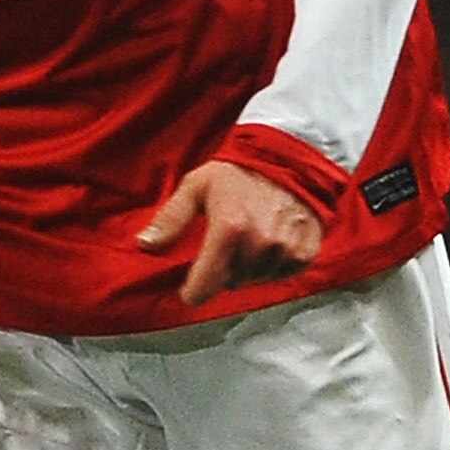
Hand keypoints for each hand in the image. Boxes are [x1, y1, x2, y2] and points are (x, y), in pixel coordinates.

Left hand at [138, 160, 322, 308]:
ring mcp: (285, 251)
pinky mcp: (305, 254)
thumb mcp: (195, 188)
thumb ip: (170, 219)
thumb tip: (144, 244)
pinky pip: (282, 275)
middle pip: (230, 283)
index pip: (204, 287)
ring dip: (249, 266)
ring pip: (255, 280)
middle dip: (224, 269)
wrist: (289, 158)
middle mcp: (260, 244)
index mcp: (229, 230)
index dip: (193, 290)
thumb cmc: (238, 173)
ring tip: (251, 236)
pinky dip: (274, 264)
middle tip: (227, 241)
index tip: (191, 286)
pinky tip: (271, 241)